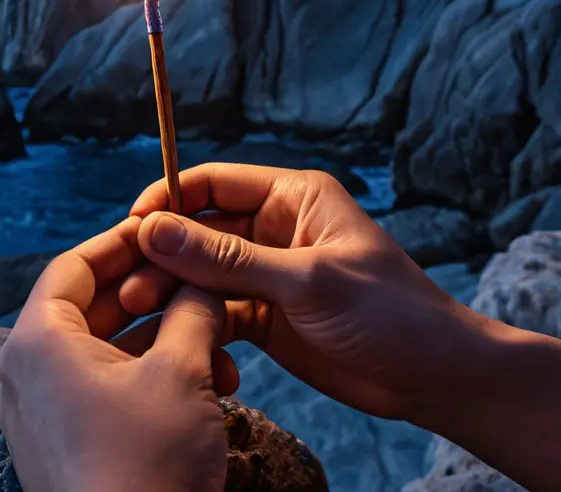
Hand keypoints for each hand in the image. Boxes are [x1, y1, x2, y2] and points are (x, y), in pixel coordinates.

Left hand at [0, 217, 230, 491]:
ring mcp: (43, 415)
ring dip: (167, 340)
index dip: (125, 241)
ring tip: (222, 346)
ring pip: (108, 351)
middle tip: (203, 281)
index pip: (75, 265)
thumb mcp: (182, 370)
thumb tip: (203, 283)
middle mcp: (28, 373)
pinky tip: (210, 386)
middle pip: (93, 307)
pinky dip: (153, 378)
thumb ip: (193, 309)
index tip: (166, 227)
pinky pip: (106, 390)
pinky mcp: (66, 446)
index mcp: (38, 341)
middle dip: (158, 294)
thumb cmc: (147, 463)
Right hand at [119, 164, 493, 424]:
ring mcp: (268, 275)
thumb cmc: (391, 313)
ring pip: (201, 274)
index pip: (214, 184)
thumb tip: (155, 228)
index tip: (131, 227)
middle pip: (199, 230)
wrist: (433, 377)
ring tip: (138, 310)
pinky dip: (191, 322)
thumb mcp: (307, 281)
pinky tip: (171, 338)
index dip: (168, 200)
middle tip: (126, 282)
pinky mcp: (266, 318)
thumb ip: (228, 259)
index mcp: (292, 198)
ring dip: (170, 289)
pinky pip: (215, 311)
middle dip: (162, 253)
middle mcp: (275, 230)